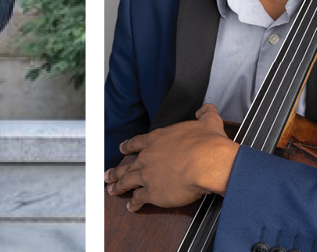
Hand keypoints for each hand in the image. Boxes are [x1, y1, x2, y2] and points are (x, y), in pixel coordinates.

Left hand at [104, 104, 237, 210]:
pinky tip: (130, 207)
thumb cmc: (207, 143)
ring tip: (111, 190)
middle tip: (107, 174)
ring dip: (118, 186)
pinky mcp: (153, 193)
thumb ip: (205, 113)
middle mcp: (149, 155)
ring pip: (127, 181)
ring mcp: (148, 175)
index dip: (128, 146)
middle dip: (117, 170)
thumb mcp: (208, 121)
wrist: (206, 162)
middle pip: (128, 164)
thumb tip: (206, 110)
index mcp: (158, 138)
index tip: (122, 149)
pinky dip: (133, 204)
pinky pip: (139, 199)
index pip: (138, 142)